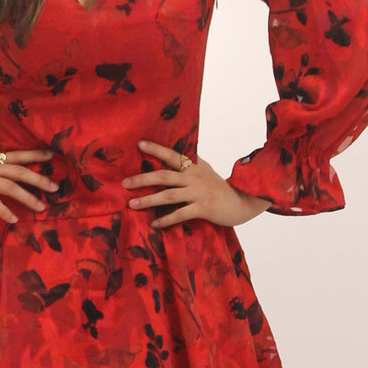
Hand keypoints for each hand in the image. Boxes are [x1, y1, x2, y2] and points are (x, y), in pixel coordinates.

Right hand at [0, 145, 58, 224]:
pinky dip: (4, 210)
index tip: (51, 156)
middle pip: (19, 170)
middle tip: (55, 187)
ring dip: (27, 197)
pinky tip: (14, 219)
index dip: (34, 155)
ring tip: (41, 207)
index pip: (15, 155)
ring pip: (9, 185)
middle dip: (39, 178)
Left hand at [122, 139, 270, 227]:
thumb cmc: (221, 187)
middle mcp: (194, 178)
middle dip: (142, 179)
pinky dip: (166, 219)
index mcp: (194, 167)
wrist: (243, 202)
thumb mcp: (208, 170)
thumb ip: (193, 163)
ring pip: (168, 196)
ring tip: (132, 204)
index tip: (139, 144)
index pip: (172, 155)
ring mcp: (198, 193)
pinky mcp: (203, 208)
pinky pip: (180, 214)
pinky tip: (154, 224)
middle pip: (164, 176)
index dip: (156, 149)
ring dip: (149, 200)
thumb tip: (178, 153)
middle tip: (125, 183)